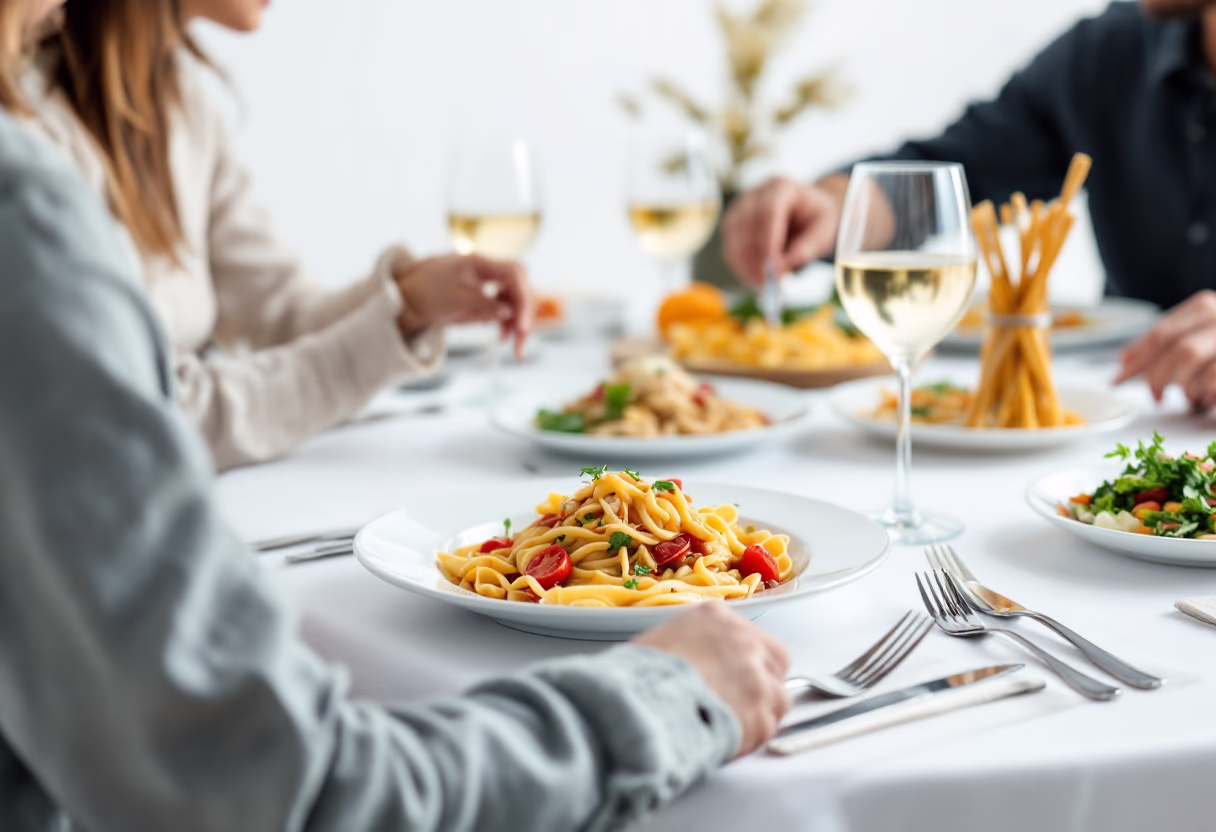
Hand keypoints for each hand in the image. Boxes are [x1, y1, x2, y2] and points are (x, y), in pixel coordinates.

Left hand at [393, 254, 533, 358]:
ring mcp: (488, 285)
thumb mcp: (454, 299)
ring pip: (515, 302)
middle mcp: (489, 272)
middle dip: (525, 314)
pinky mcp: (485, 299)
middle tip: (523, 340)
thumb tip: (510, 312)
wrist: (408, 298)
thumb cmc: (425, 292)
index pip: (514, 274)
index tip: (523, 325)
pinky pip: (504, 310)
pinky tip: (502, 338)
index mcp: (480, 262)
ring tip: (515, 349)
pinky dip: (507, 325)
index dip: (523, 298)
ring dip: (518, 324)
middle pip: (519, 289)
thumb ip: (483, 304)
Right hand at [632, 602, 789, 756]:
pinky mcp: (761, 716)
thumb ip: (690, 647)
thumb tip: (693, 668)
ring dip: (759, 713)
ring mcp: (758, 678)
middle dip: (763, 683)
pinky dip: (749, 739)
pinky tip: (726, 740)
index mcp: (716, 617)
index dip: (745, 661)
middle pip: (775, 662)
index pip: (750, 636)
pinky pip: (766, 730)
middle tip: (738, 702)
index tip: (734, 676)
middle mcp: (744, 642)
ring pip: (778, 698)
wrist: (639, 703)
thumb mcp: (660, 640)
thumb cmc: (636, 674)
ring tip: (729, 725)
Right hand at [721, 175, 845, 286]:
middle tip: (769, 286)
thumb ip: (808, 247)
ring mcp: (739, 209)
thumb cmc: (817, 220)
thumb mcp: (824, 231)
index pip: (768, 211)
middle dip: (756, 260)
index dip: (767, 241)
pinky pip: (729, 250)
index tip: (773, 269)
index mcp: (782, 188)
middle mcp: (755, 194)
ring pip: (733, 241)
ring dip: (746, 267)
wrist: (807, 212)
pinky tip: (756, 278)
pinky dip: (741, 268)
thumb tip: (782, 266)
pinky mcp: (731, 225)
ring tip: (765, 285)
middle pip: (746, 228)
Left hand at [1116, 290, 1215, 408]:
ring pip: (1201, 364)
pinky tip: (1208, 398)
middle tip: (1154, 397)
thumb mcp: (1195, 335)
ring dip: (1190, 387)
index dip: (1137, 358)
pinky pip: (1215, 383)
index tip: (1118, 377)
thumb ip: (1166, 343)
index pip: (1162, 333)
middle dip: (1159, 377)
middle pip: (1180, 350)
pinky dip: (1207, 392)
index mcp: (1204, 305)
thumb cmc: (1212, 345)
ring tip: (1192, 397)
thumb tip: (1125, 361)